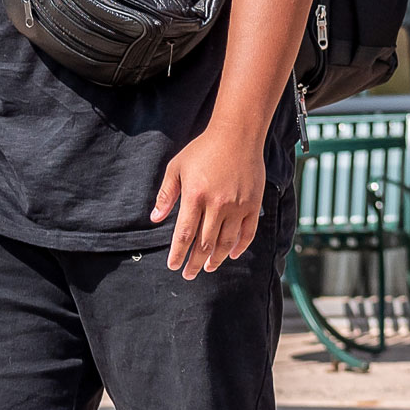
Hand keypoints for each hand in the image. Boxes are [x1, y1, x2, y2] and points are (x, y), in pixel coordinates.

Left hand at [152, 126, 265, 278]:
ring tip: (208, 268)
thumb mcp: (177, 167)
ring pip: (226, 242)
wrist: (237, 134)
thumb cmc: (203, 149)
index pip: (184, 234)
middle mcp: (217, 204)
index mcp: (195, 196)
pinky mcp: (253, 204)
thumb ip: (166, 194)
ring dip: (216, 259)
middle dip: (195, 262)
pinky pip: (248, 232)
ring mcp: (237, 205)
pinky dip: (240, 246)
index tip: (173, 266)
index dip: (178, 254)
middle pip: (205, 244)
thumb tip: (156, 219)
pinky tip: (232, 255)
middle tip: (188, 274)